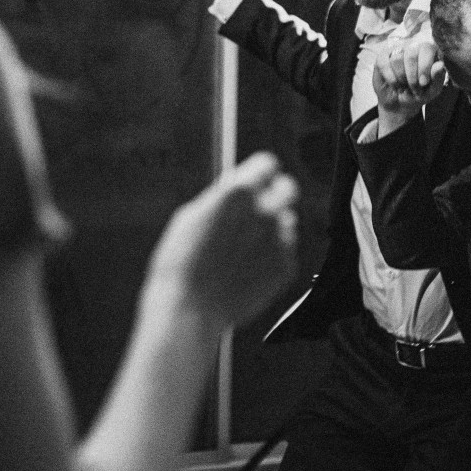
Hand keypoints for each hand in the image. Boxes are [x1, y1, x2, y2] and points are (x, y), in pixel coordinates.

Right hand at [146, 152, 298, 325]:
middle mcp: (265, 212)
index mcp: (239, 193)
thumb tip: (235, 189)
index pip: (267, 164)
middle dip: (277, 193)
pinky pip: (285, 251)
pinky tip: (247, 269)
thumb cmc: (181, 264)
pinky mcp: (286, 266)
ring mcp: (279, 240)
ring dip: (272, 229)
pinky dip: (272, 257)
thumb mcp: (192, 215)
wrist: (190, 307)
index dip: (261, 171)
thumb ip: (222, 197)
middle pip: (288, 188)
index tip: (258, 178)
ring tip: (243, 250)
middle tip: (262, 206)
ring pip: (287, 222)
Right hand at [373, 36, 447, 128]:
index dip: (425, 66)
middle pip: (411, 54)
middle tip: (414, 88)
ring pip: (397, 59)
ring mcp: (397, 50)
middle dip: (412, 76)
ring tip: (404, 87)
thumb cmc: (419, 93)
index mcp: (429, 52)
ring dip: (401, 78)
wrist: (400, 104)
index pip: (427, 48)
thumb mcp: (432, 90)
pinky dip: (390, 77)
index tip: (423, 83)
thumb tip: (440, 64)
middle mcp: (413, 47)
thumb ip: (437, 77)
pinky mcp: (382, 57)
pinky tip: (394, 84)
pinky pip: (384, 63)